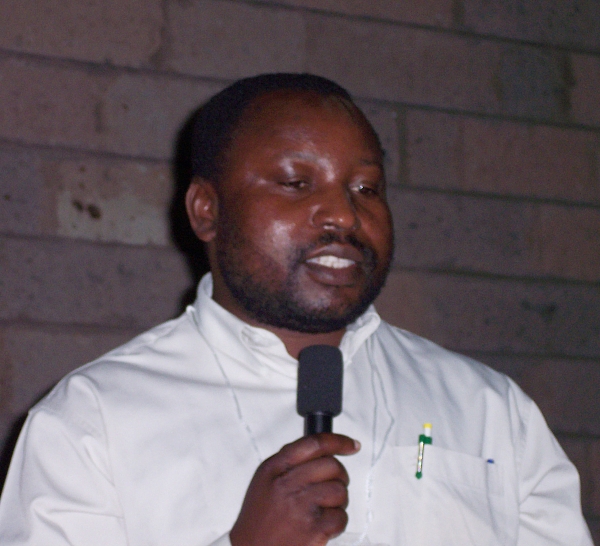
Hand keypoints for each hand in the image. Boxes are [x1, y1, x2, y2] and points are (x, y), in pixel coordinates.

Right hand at [229, 433, 359, 545]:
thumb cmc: (259, 518)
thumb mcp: (264, 480)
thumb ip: (289, 462)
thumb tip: (322, 450)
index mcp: (275, 468)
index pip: (314, 443)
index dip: (338, 441)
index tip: (352, 445)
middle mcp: (287, 483)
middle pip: (332, 465)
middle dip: (339, 476)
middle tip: (332, 487)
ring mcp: (301, 506)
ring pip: (340, 490)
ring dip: (338, 501)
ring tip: (323, 509)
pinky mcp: (313, 529)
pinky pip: (341, 517)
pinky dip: (336, 522)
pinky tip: (322, 526)